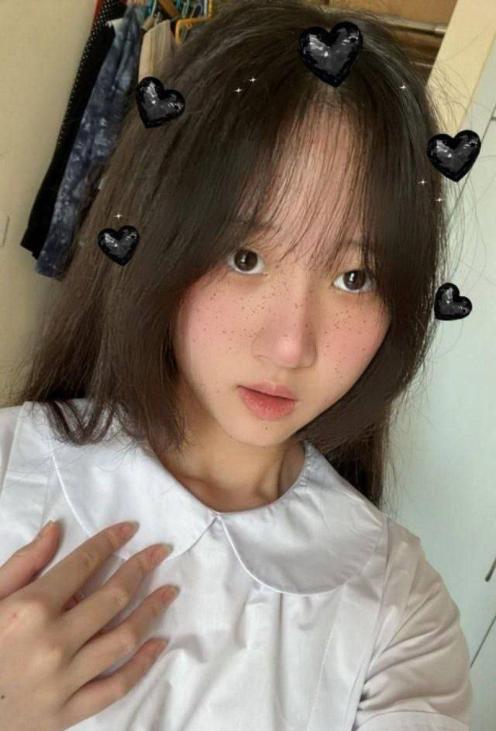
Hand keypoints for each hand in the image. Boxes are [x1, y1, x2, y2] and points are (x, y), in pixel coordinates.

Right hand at [0, 520, 178, 730]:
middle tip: (160, 551)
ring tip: (170, 590)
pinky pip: (116, 686)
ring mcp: (64, 681)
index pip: (84, 564)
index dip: (110, 542)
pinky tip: (160, 643)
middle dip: (141, 567)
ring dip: (152, 610)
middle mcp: (53, 642)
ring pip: (124, 638)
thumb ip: (23, 563)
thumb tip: (56, 529)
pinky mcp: (67, 713)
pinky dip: (143, 664)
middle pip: (114, 597)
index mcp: (31, 608)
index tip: (130, 529)